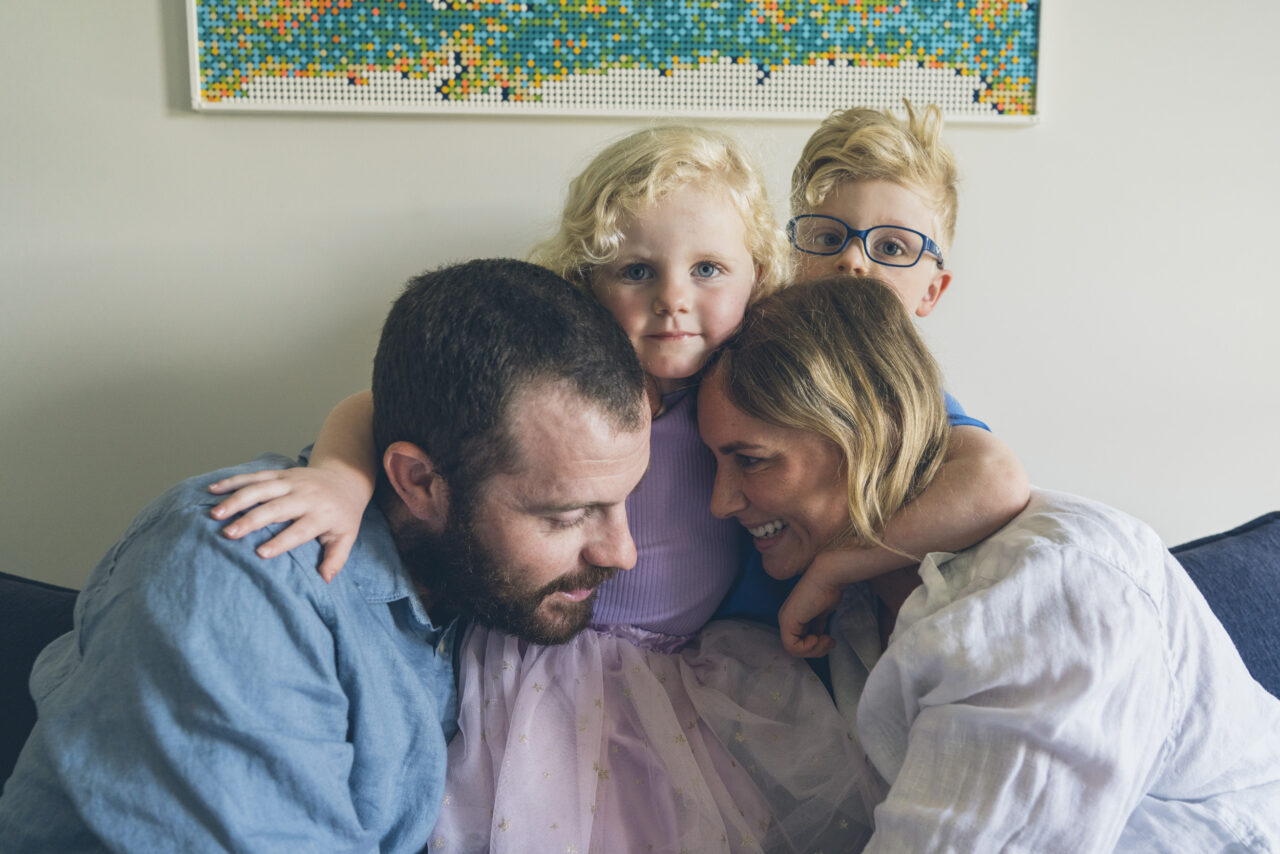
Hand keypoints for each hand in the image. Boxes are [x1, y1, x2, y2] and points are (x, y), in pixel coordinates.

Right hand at [208, 466, 368, 581]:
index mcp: (321, 515)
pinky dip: (233, 481)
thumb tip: (324, 581)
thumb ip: (336, 559)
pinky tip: (213, 489)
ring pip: (261, 489)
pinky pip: (254, 475)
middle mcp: (305, 496)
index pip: (299, 530)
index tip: (260, 553)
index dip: (280, 542)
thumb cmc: (343, 514)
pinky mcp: (280, 473)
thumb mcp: (347, 536)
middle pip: (275, 508)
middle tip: (229, 533)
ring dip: (236, 500)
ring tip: (216, 514)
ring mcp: (291, 482)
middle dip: (251, 520)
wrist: (345, 478)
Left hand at [777, 564, 845, 657]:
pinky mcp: (787, 621)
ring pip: (794, 650)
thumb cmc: (827, 591)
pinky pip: (792, 647)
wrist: (828, 577)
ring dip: (814, 650)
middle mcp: (786, 618)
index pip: (799, 643)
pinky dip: (808, 648)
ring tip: (827, 640)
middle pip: (796, 648)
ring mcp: (785, 620)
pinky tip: (819, 637)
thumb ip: (817, 625)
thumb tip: (818, 636)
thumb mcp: (822, 614)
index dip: (815, 647)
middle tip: (829, 642)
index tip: (829, 639)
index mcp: (793, 617)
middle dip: (816, 651)